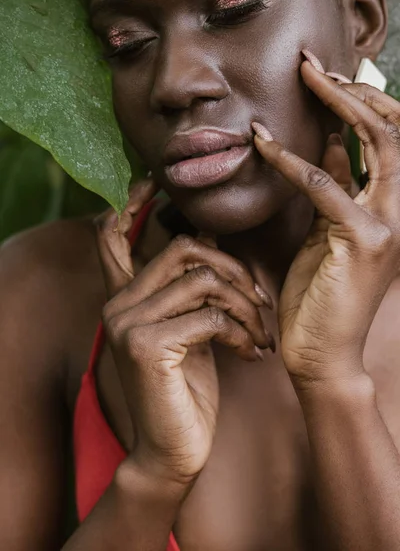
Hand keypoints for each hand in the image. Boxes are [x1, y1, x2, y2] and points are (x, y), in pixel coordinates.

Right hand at [95, 180, 272, 485]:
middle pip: (182, 250)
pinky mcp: (146, 345)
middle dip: (232, 268)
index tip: (150, 182)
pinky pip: (210, 315)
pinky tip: (251, 355)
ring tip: (259, 333)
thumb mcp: (190, 330)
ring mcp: (127, 323)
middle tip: (258, 301)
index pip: (113, 237)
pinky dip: (242, 332)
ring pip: (202, 279)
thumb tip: (207, 237)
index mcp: (125, 297)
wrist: (174, 450)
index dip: (130, 203)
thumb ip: (189, 289)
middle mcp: (118, 304)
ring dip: (244, 305)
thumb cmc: (187, 388)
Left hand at [253, 61, 399, 389]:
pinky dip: (292, 160)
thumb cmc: (320, 293)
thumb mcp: (327, 232)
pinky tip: (263, 143)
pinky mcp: (362, 240)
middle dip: (356, 90)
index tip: (327, 78)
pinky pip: (325, 185)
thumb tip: (327, 147)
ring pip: (378, 144)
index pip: (392, 139)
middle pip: (394, 130)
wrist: (322, 351)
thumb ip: (335, 190)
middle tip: (313, 66)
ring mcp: (388, 224)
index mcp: (392, 207)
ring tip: (306, 77)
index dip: (366, 102)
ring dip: (339, 104)